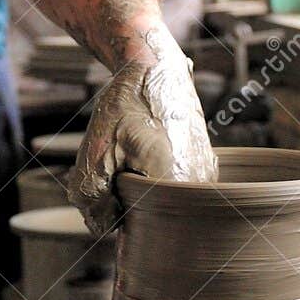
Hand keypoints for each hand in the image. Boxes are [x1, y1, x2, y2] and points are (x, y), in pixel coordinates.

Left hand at [69, 49, 216, 233]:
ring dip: (144, 187)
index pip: (136, 222)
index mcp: (173, 184)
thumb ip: (92, 198)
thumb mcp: (96, 152)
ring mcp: (207, 176)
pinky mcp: (208, 167)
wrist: (155, 70)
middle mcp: (198, 184)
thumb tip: (103, 229)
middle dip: (129, 197)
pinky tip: (151, 150)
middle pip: (153, 214)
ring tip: (139, 151)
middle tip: (123, 158)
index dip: (113, 206)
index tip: (110, 174)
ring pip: (165, 202)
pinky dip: (158, 178)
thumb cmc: (125, 106)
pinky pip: (176, 188)